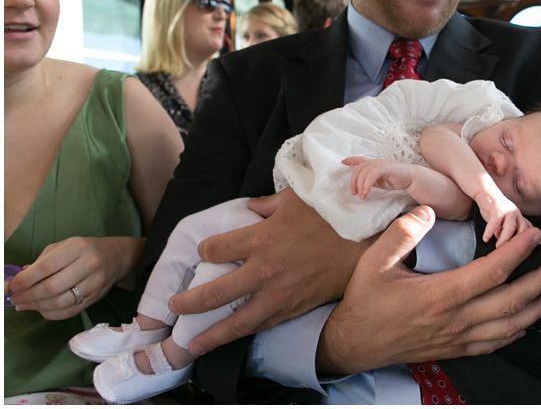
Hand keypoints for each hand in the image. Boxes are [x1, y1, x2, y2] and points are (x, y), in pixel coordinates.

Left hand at [8, 236, 142, 319]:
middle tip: (15, 298)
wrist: (116, 257)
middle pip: (53, 287)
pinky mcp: (96, 298)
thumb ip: (40, 262)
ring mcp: (94, 283)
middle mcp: (89, 265)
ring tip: (24, 305)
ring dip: (37, 307)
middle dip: (29, 295)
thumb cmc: (84, 250)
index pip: (47, 267)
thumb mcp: (63, 246)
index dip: (25, 280)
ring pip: (61, 303)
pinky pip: (69, 312)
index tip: (12, 286)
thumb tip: (17, 281)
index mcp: (77, 247)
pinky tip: (40, 309)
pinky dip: (51, 314)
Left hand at [168, 188, 373, 355]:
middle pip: (213, 293)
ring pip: (236, 322)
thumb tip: (250, 210)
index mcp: (259, 239)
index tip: (206, 251)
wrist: (363, 245)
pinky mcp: (293, 308)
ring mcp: (278, 294)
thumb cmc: (329, 216)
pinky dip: (245, 332)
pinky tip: (232, 338)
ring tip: (190, 344)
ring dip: (211, 334)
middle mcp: (262, 271)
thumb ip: (266, 206)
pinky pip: (264, 325)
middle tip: (174, 306)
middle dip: (189, 302)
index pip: (214, 249)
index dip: (205, 250)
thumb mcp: (294, 200)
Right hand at [317, 206, 540, 374]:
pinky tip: (526, 323)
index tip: (535, 235)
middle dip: (539, 281)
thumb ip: (402, 233)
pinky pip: (493, 343)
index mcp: (440, 295)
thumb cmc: (366, 300)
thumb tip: (428, 210)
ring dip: (536, 309)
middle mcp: (455, 319)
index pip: (492, 271)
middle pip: (510, 300)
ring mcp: (457, 338)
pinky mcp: (454, 349)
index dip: (517, 252)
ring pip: (508, 326)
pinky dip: (515, 332)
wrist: (355, 342)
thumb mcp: (374, 261)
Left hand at [342, 156, 414, 197]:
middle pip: (358, 169)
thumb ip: (370, 181)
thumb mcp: (379, 181)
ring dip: (360, 185)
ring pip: (363, 172)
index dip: (351, 160)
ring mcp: (379, 164)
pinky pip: (371, 175)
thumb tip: (360, 188)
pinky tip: (366, 192)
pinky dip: (367, 184)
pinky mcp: (384, 168)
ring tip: (362, 196)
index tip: (342, 162)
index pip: (360, 160)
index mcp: (373, 164)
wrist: (410, 178)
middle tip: (354, 193)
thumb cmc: (395, 179)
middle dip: (354, 182)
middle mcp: (375, 162)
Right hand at [476, 191, 533, 246]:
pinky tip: (485, 238)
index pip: (529, 229)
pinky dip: (490, 231)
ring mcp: (507, 210)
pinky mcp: (497, 208)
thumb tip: (504, 244)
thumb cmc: (493, 208)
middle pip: (523, 229)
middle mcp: (516, 214)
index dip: (534, 238)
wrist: (485, 192)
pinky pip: (495, 222)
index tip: (538, 245)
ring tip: (498, 247)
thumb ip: (505, 231)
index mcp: (518, 217)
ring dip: (504, 239)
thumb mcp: (501, 222)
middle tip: (509, 252)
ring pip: (510, 227)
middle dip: (518, 242)